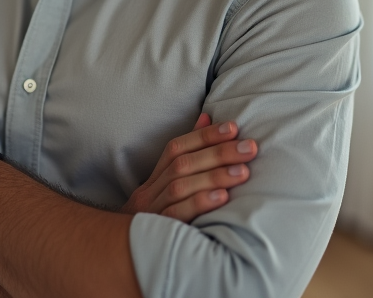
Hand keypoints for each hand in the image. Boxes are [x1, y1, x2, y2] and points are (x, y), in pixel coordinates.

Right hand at [120, 114, 256, 221]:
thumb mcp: (166, 187)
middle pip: (182, 164)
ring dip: (213, 175)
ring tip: (243, 171)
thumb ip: (188, 153)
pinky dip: (200, 202)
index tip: (233, 127)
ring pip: (180, 186)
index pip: (176, 148)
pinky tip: (222, 198)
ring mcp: (150, 212)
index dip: (204, 136)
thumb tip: (207, 117)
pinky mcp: (157, 232)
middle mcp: (149, 192)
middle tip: (249, 148)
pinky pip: (177, 215)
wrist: (123, 256)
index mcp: (152, 179)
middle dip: (218, 153)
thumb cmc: (156, 219)